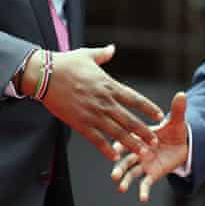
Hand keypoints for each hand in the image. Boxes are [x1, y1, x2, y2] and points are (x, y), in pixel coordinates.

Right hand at [27, 45, 164, 160]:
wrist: (44, 75)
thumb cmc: (65, 63)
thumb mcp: (87, 56)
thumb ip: (102, 55)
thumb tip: (112, 48)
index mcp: (109, 85)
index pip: (135, 99)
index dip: (148, 108)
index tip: (159, 115)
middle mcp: (104, 101)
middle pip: (130, 120)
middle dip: (144, 132)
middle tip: (155, 142)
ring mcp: (93, 114)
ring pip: (117, 133)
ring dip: (131, 144)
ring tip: (142, 153)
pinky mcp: (79, 123)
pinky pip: (96, 139)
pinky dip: (106, 149)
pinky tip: (114, 157)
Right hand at [111, 91, 188, 201]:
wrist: (181, 145)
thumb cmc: (174, 131)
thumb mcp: (177, 121)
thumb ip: (178, 109)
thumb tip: (183, 94)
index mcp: (141, 137)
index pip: (128, 139)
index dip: (122, 143)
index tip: (117, 147)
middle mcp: (139, 151)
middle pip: (125, 160)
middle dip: (119, 167)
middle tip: (113, 175)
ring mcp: (144, 163)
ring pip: (131, 173)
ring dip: (125, 180)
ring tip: (120, 188)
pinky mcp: (151, 174)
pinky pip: (145, 183)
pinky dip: (143, 191)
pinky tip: (142, 199)